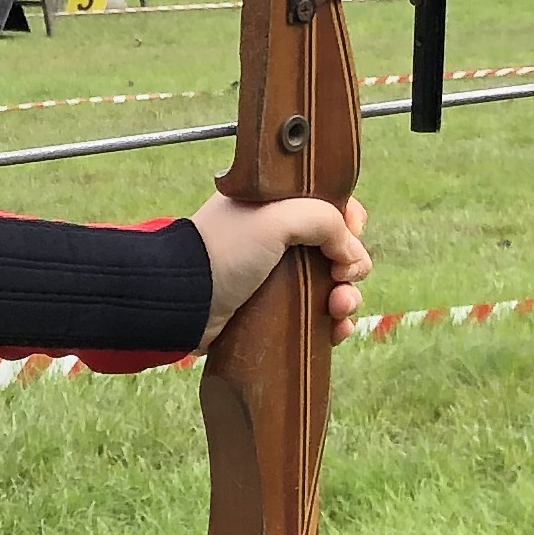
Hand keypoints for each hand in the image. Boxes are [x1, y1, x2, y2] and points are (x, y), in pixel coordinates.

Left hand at [192, 190, 370, 345]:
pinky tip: (338, 329)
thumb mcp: (276, 218)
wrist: (181, 300)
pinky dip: (333, 321)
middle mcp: (277, 237)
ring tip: (338, 308)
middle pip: (337, 248)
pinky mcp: (273, 309)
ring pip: (331, 285)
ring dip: (347, 297)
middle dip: (352, 265)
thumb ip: (324, 220)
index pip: (329, 205)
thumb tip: (351, 251)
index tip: (350, 236)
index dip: (349, 221)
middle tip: (343, 277)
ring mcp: (276, 275)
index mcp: (276, 205)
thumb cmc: (223, 252)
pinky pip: (316, 314)